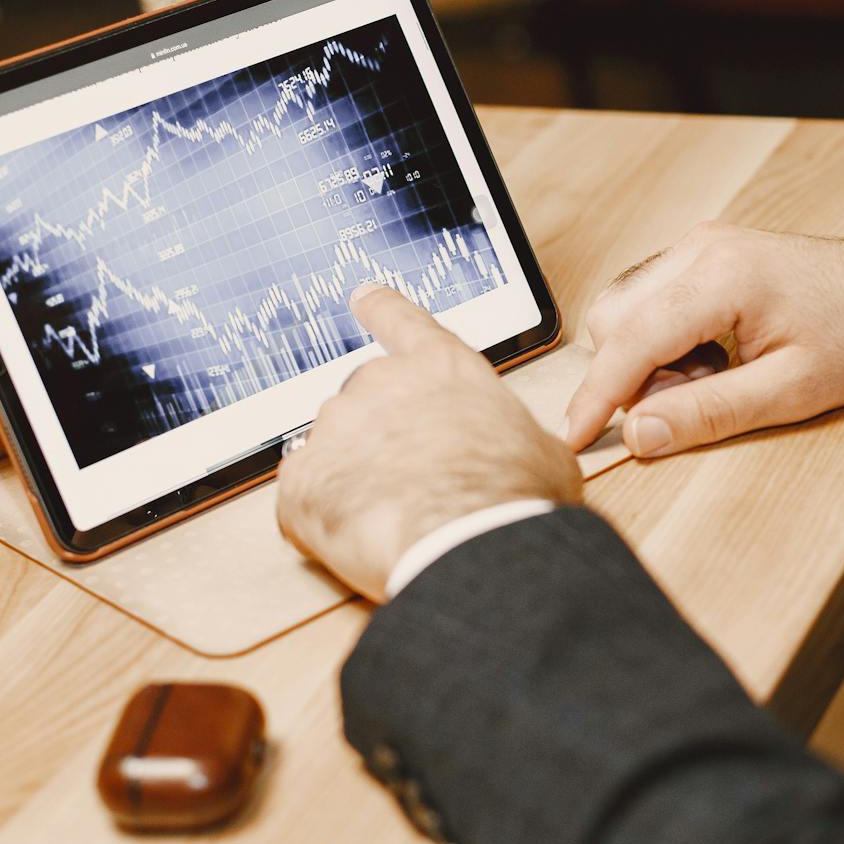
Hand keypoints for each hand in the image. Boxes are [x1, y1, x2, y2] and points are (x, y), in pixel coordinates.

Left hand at [277, 283, 581, 600]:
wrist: (472, 545)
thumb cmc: (514, 497)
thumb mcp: (541, 449)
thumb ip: (509, 435)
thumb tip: (515, 452)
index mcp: (441, 367)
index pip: (401, 320)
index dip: (380, 309)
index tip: (363, 298)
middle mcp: (380, 383)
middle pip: (366, 400)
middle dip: (381, 438)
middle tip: (414, 483)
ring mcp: (335, 427)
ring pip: (333, 449)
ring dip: (354, 479)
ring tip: (397, 520)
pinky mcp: (302, 479)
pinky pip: (303, 495)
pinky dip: (324, 518)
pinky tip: (361, 537)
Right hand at [563, 222, 843, 457]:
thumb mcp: (791, 393)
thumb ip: (708, 414)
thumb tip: (639, 436)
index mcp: (721, 278)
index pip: (628, 341)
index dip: (596, 397)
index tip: (573, 439)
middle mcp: (700, 250)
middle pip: (614, 320)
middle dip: (634, 376)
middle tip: (693, 405)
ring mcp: (701, 246)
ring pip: (627, 309)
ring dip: (650, 359)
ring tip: (716, 380)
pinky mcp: (707, 254)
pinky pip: (652, 300)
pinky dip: (665, 340)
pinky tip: (715, 360)